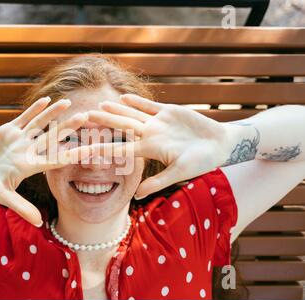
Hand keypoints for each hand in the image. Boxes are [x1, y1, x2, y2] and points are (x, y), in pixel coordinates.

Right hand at [0, 97, 87, 225]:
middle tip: (86, 117)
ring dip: (53, 113)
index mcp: (31, 166)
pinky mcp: (10, 130)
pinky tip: (46, 99)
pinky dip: (34, 109)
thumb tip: (40, 224)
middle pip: (53, 137)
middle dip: (68, 127)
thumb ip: (21, 207)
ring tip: (68, 101)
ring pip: (40, 123)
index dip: (73, 154)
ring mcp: (21, 139)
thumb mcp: (2, 196)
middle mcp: (30, 151)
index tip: (90, 149)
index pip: (56, 159)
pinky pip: (25, 117)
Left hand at [88, 94, 230, 198]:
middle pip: (122, 127)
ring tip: (99, 105)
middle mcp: (151, 135)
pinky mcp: (169, 112)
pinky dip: (137, 102)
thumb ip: (159, 181)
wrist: (220, 144)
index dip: (104, 148)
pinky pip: (150, 106)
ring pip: (133, 115)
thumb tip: (137, 195)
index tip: (87, 149)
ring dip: (116, 110)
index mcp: (150, 149)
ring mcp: (159, 123)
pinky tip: (123, 98)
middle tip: (84, 118)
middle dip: (104, 123)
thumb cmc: (202, 161)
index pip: (122, 149)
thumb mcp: (180, 172)